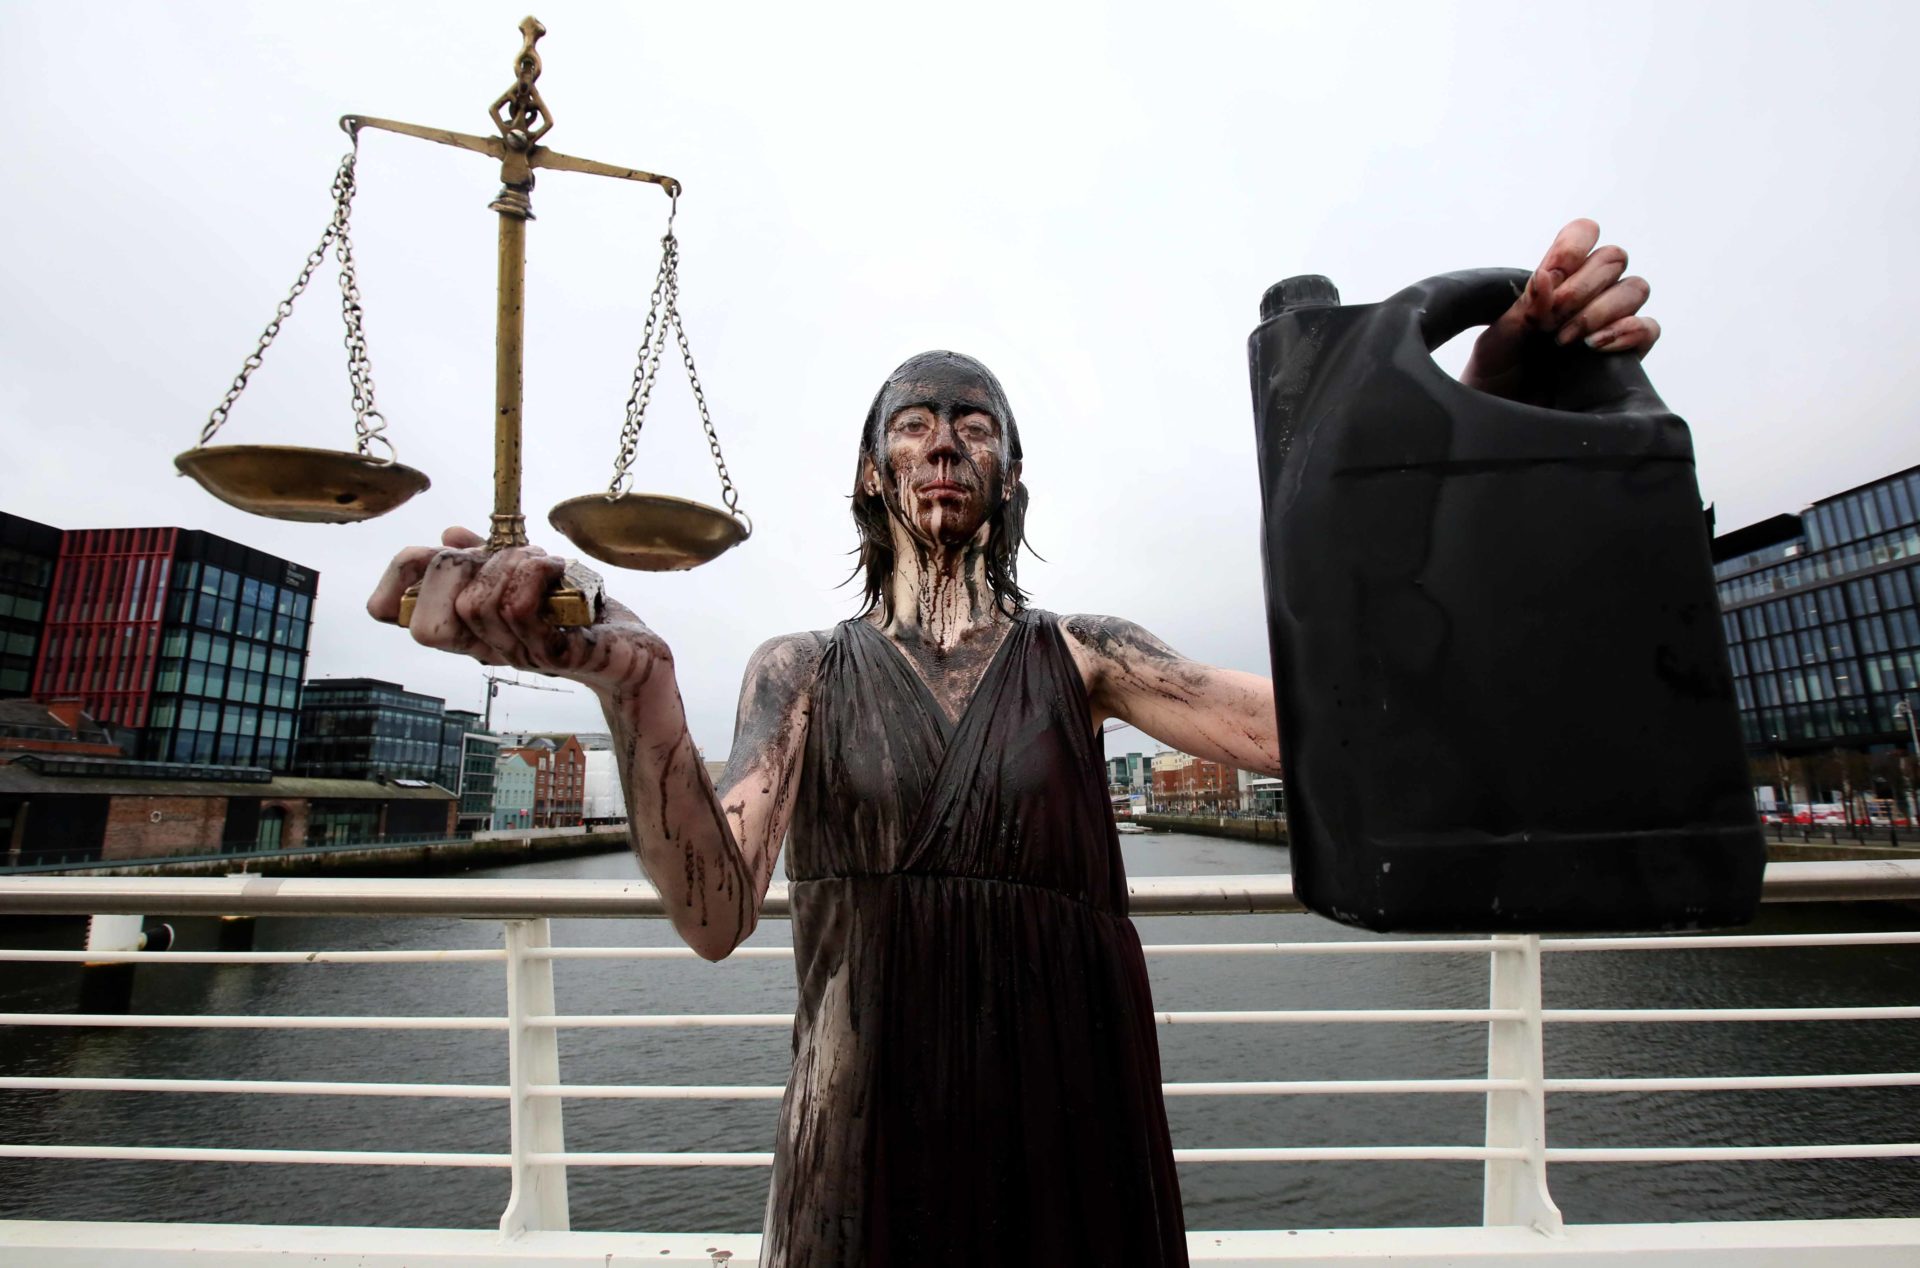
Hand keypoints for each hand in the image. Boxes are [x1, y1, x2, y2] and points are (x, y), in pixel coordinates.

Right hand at [366, 526, 669, 695]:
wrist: (631, 651)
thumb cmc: (578, 615)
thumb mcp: (526, 580)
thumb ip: (487, 561)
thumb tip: (448, 535)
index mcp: (471, 628)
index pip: (406, 616)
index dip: (397, 582)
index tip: (429, 552)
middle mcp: (486, 646)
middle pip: (427, 620)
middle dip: (456, 569)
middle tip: (498, 555)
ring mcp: (517, 654)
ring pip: (476, 604)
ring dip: (509, 566)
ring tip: (541, 563)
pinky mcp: (553, 654)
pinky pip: (519, 609)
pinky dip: (535, 575)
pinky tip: (558, 571)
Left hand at [1462, 219, 1659, 399]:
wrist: (1500, 423)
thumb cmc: (1494, 376)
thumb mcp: (1499, 339)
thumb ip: (1524, 307)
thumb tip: (1547, 277)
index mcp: (1555, 279)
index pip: (1584, 234)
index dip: (1575, 244)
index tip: (1553, 273)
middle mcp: (1587, 295)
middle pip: (1613, 259)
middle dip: (1583, 286)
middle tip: (1551, 321)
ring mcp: (1609, 323)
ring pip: (1634, 288)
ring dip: (1602, 309)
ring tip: (1567, 340)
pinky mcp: (1625, 355)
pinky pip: (1649, 328)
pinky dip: (1628, 331)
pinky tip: (1596, 347)